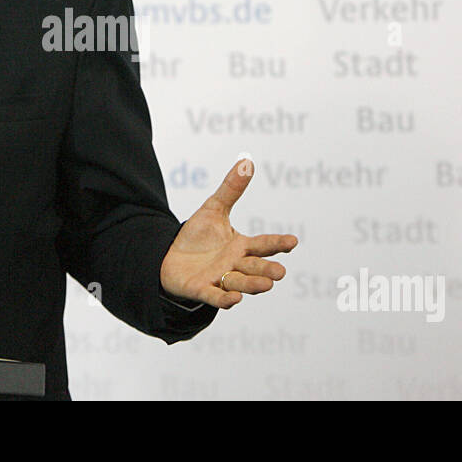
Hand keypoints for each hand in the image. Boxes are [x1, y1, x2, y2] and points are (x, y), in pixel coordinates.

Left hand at [159, 158, 297, 308]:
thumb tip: (246, 162)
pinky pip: (215, 297)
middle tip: (280, 273)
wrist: (169, 256)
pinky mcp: (202, 290)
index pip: (263, 245)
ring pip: (240, 283)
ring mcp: (220, 279)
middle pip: (255, 267)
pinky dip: (225, 299)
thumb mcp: (214, 208)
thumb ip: (231, 189)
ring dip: (253, 285)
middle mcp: (235, 265)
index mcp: (241, 247)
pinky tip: (235, 299)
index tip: (293, 242)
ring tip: (267, 285)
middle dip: (267, 270)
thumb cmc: (197, 236)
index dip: (278, 243)